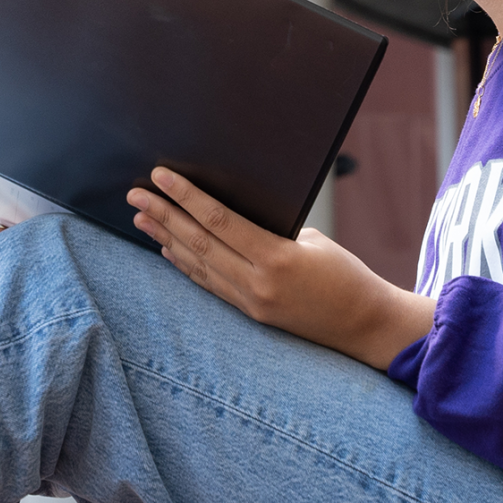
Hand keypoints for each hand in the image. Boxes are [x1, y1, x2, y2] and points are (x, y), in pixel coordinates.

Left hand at [128, 166, 436, 368]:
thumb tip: (228, 216)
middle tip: (135, 195)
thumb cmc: (345, 274)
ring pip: (198, 265)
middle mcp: (257, 284)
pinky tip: (167, 250)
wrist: (367, 325)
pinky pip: (210, 285)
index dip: (186, 197)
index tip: (161, 177)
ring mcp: (251, 303)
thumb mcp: (310, 241)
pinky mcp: (252, 315)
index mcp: (276, 258)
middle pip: (198, 243)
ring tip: (141, 218)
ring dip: (166, 239)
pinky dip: (186, 265)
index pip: (218, 221)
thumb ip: (268, 231)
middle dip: (164, 215)